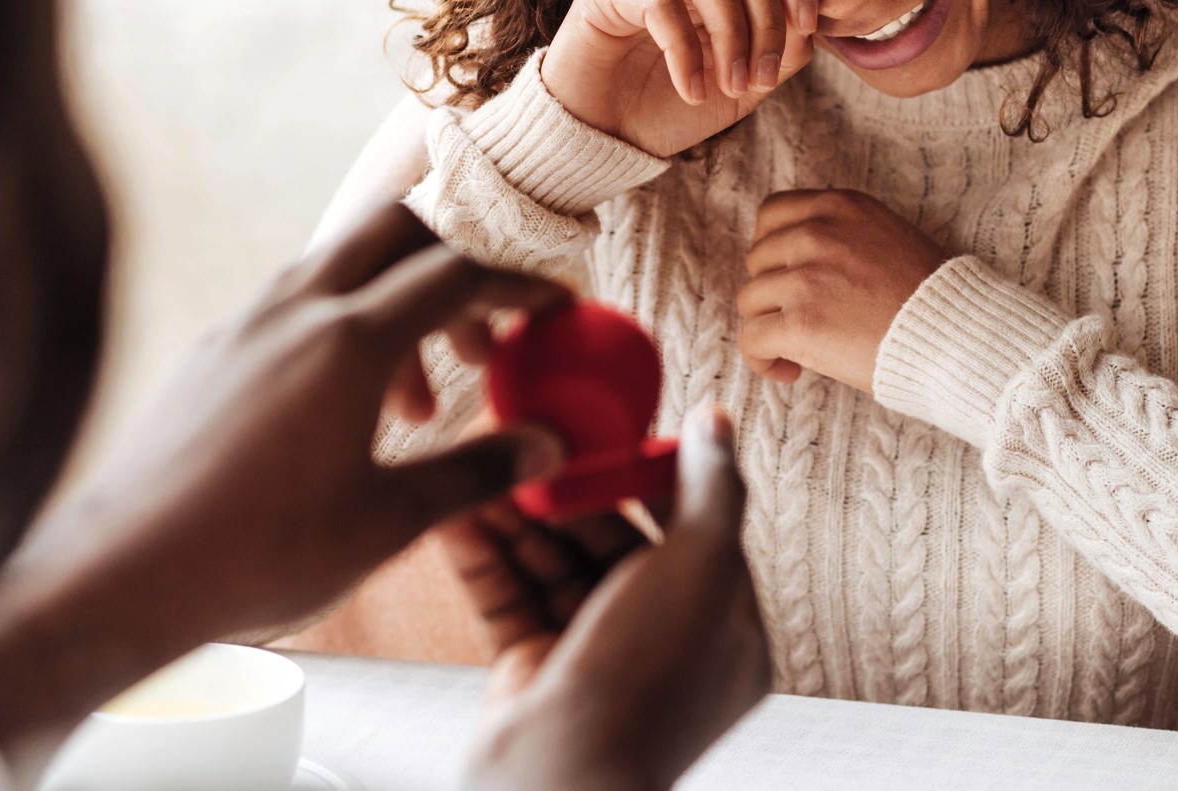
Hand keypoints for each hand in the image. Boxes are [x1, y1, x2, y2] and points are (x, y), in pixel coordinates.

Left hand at [0, 203, 569, 753]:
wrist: (118, 574)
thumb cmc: (257, 554)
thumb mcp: (387, 522)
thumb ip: (476, 473)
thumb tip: (546, 447)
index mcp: (349, 340)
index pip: (457, 273)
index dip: (517, 283)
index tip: (554, 306)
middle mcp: (294, 309)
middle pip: (394, 232)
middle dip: (453, 268)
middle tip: (482, 341)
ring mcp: (243, 324)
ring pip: (338, 270)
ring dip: (393, 310)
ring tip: (413, 412)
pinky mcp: (209, 354)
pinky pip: (292, 307)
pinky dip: (340, 331)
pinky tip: (341, 415)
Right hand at [449, 409, 769, 790]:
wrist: (560, 782)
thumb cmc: (644, 683)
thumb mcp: (700, 569)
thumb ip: (710, 491)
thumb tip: (717, 423)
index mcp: (721, 626)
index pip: (688, 530)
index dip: (646, 476)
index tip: (604, 433)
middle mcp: (660, 643)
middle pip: (611, 542)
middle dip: (566, 493)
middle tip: (526, 442)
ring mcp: (595, 658)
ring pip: (554, 566)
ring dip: (516, 514)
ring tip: (480, 465)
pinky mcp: (534, 671)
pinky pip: (509, 598)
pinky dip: (483, 555)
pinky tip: (456, 511)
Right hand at [540, 0, 816, 157]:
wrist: (602, 139)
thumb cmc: (668, 109)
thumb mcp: (742, 87)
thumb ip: (780, 54)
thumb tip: (811, 25)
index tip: (809, 26)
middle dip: (769, 23)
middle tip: (759, 79)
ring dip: (732, 36)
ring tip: (728, 86)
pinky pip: (661, 2)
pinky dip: (686, 52)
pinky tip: (691, 91)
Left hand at [737, 188, 946, 391]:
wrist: (958, 335)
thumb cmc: (930, 298)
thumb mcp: (886, 237)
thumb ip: (841, 235)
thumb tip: (793, 260)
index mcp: (840, 206)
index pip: (771, 215)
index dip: (772, 251)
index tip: (787, 277)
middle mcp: (818, 233)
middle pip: (757, 260)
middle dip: (773, 292)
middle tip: (799, 319)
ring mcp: (806, 277)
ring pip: (750, 301)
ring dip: (768, 327)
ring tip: (796, 350)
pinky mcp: (801, 323)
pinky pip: (752, 340)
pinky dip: (761, 359)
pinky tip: (789, 371)